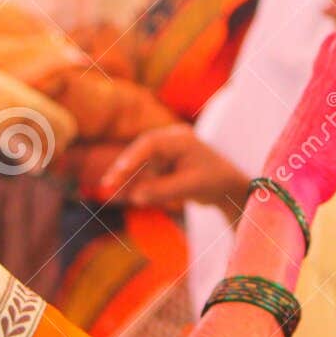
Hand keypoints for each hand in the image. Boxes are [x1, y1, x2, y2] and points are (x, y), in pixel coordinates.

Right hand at [95, 124, 248, 211]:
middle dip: (123, 168)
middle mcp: (170, 141)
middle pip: (140, 152)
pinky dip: (133, 183)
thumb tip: (135, 197)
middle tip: (107, 184)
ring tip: (109, 190)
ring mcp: (165, 152)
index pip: (150, 144)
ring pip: (139, 164)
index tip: (120, 170)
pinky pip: (143, 173)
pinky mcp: (162, 164)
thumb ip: (163, 190)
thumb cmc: (214, 182)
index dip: (133, 157)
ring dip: (125, 177)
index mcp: (180, 139)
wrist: (227, 186)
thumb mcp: (191, 187)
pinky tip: (120, 193)